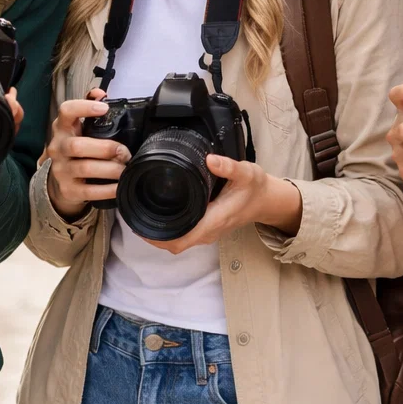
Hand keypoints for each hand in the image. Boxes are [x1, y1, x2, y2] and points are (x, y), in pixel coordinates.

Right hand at [47, 91, 124, 219]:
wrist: (62, 181)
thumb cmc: (77, 148)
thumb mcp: (79, 127)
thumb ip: (89, 107)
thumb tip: (100, 93)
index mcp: (63, 128)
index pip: (66, 111)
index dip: (84, 107)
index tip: (104, 108)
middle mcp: (58, 148)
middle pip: (77, 146)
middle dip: (105, 148)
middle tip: (124, 152)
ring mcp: (61, 170)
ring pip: (85, 168)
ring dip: (110, 169)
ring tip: (125, 168)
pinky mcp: (68, 190)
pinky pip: (89, 192)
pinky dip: (108, 189)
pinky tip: (120, 186)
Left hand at [143, 156, 302, 253]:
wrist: (267, 200)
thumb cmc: (256, 188)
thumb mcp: (246, 172)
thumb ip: (229, 166)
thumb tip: (210, 159)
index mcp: (214, 220)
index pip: (180, 240)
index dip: (157, 237)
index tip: (140, 224)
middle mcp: (209, 231)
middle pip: (174, 244)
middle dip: (152, 235)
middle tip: (134, 215)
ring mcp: (208, 232)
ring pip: (178, 241)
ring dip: (160, 234)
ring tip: (143, 214)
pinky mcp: (208, 228)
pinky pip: (185, 235)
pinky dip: (170, 230)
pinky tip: (161, 215)